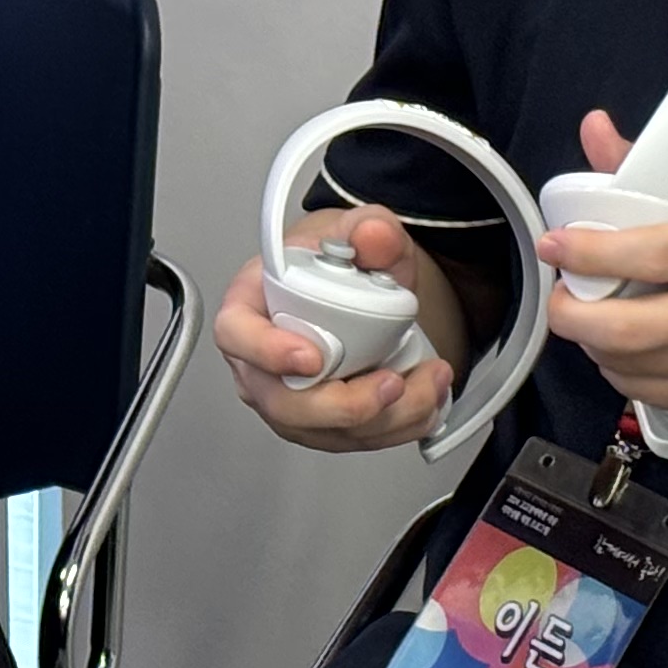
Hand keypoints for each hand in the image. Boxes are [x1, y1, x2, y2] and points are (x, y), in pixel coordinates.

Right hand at [212, 205, 465, 452]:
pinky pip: (355, 440)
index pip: (237, 334)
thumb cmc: (332, 264)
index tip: (311, 357)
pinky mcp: (322, 424)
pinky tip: (426, 398)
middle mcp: (260, 363)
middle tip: (391, 382)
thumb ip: (367, 228)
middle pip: (283, 404)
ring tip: (430, 380)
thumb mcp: (353, 231)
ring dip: (388, 417)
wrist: (354, 288)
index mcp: (250, 306)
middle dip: (345, 404)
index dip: (268, 352)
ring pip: (326, 431)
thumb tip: (374, 234)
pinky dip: (399, 426)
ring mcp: (289, 399)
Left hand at [538, 106, 667, 422]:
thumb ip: (665, 171)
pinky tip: (621, 344)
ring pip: (627, 364)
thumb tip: (597, 132)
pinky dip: (617, 367)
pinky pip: (644, 391)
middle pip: (627, 328)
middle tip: (561, 291)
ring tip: (591, 311)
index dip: (590, 251)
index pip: (651, 253)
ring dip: (590, 340)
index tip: (555, 243)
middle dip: (571, 313)